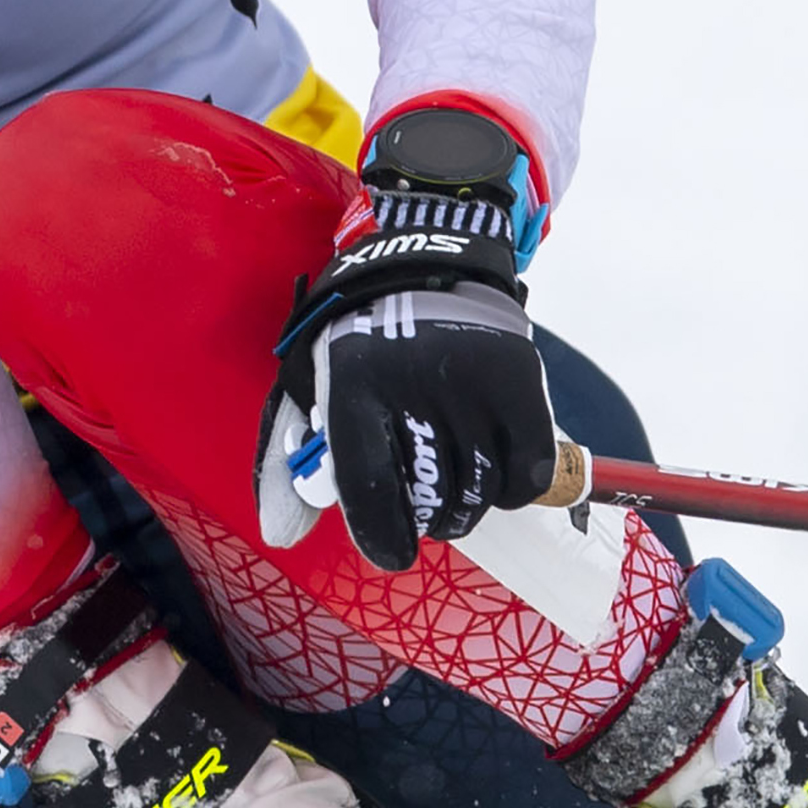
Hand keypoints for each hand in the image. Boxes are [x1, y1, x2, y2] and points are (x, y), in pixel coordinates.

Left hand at [271, 108, 560, 572]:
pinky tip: (493, 475)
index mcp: (353, 383)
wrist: (428, 255)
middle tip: (423, 507)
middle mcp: (415, 384)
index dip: (382, 535)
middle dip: (426, 519)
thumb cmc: (358, 329)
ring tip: (453, 495)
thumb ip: (289, 458)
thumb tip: (282, 536)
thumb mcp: (309, 379)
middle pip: (431, 497)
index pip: (368, 486)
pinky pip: (525, 469)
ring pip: (480, 490)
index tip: (393, 552)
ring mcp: (473, 382)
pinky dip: (510, 489)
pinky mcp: (520, 380)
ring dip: (466, 508)